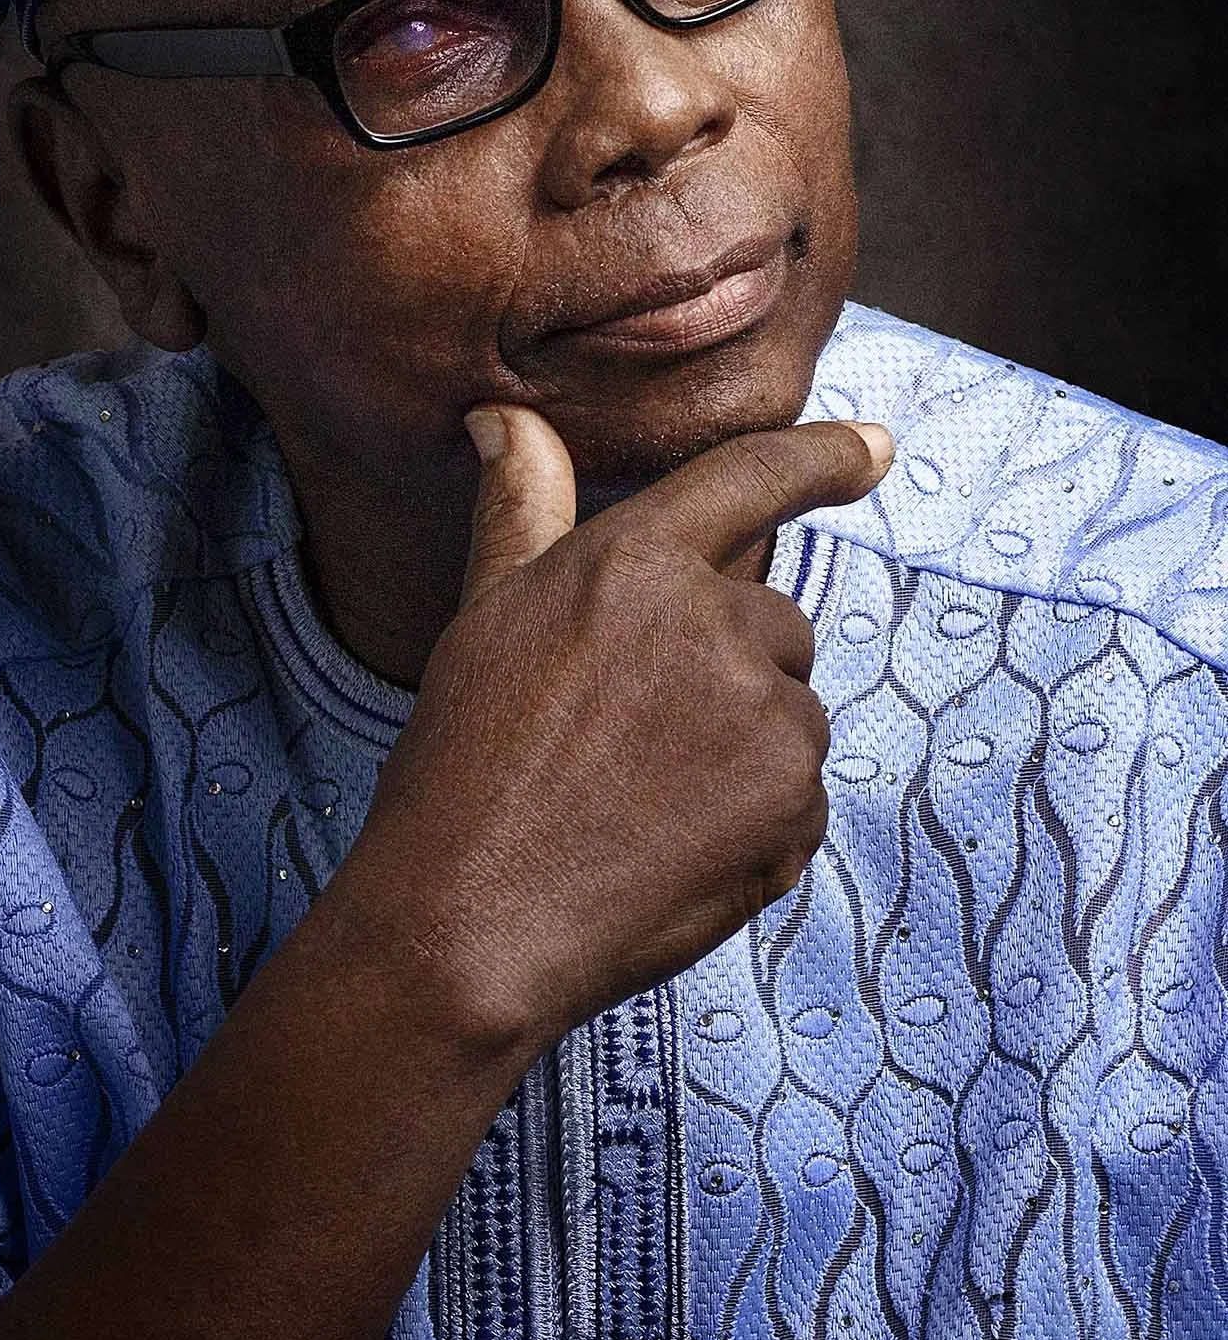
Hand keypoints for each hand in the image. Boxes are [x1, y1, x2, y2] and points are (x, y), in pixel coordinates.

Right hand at [344, 406, 893, 1057]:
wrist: (469, 922)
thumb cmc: (464, 763)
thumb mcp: (487, 615)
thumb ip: (522, 507)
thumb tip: (504, 417)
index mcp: (637, 559)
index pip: (749, 477)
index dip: (822, 456)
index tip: (874, 445)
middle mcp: (716, 622)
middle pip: (772, 622)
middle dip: (726, 666)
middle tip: (628, 732)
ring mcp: (766, 716)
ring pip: (789, 712)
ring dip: (742, 747)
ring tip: (638, 797)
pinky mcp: (795, 804)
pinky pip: (801, 796)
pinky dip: (755, 820)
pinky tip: (669, 846)